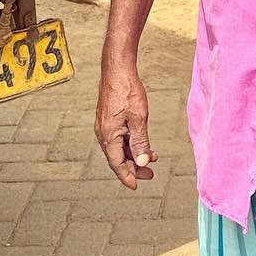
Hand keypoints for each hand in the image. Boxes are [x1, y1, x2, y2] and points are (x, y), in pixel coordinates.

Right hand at [94, 54, 154, 187]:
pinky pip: (118, 138)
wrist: (117, 69)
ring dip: (134, 155)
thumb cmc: (127, 91)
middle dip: (134, 167)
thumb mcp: (139, 118)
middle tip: (151, 174)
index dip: (126, 176)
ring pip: (118, 147)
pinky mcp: (108, 118)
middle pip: (117, 157)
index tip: (135, 186)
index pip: (116, 163)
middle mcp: (103, 132)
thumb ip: (140, 142)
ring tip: (152, 158)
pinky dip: (130, 144)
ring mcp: (104, 125)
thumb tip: (143, 162)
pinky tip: (143, 143)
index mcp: (108, 135)